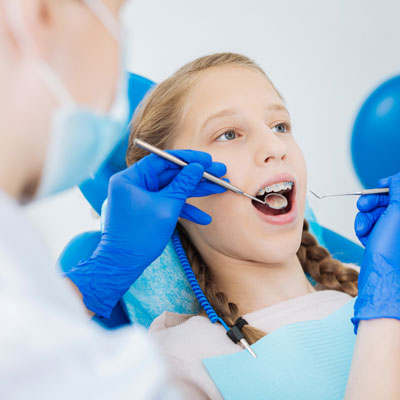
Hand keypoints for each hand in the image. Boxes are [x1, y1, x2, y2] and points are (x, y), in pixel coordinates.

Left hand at [66, 150, 226, 316]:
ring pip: (173, 188)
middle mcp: (134, 184)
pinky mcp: (148, 209)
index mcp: (131, 178)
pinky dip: (185, 209)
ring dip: (195, 191)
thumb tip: (197, 167)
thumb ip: (183, 184)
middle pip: (171, 173)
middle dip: (196, 175)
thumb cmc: (140, 236)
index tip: (208, 160)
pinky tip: (204, 218)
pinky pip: (168, 203)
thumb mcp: (167, 207)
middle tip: (219, 173)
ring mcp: (141, 197)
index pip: (163, 159)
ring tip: (219, 189)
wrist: (123, 264)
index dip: (188, 159)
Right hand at [352, 172, 399, 332]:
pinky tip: (365, 237)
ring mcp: (395, 233)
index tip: (380, 184)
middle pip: (388, 201)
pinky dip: (364, 229)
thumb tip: (396, 178)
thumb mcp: (398, 213)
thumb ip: (399, 191)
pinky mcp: (384, 240)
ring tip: (363, 228)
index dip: (390, 186)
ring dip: (365, 218)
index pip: (399, 192)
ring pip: (376, 214)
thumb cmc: (391, 250)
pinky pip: (371, 226)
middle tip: (363, 206)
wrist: (380, 276)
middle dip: (372, 203)